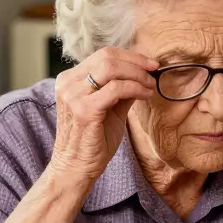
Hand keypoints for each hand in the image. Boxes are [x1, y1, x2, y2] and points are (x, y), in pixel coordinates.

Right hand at [49, 47, 157, 179]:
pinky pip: (116, 88)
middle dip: (136, 62)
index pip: (102, 55)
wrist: (76, 168)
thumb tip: (144, 74)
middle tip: (154, 72)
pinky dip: (135, 88)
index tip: (150, 64)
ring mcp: (74, 95)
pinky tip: (145, 96)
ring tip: (150, 86)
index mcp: (70, 80)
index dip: (130, 56)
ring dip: (137, 75)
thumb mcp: (109, 108)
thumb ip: (121, 89)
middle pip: (107, 56)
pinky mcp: (84, 110)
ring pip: (111, 68)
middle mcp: (68, 83)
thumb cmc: (92, 141)